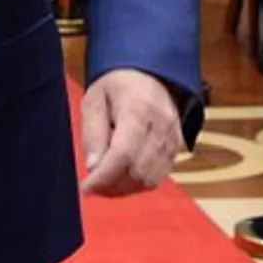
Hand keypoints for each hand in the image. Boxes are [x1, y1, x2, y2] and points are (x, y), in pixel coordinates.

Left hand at [79, 69, 183, 196]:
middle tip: (93, 183)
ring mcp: (172, 138)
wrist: (149, 75)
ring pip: (150, 178)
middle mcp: (161, 125)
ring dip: (125, 187)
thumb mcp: (94, 100)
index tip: (86, 188)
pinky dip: (138, 184)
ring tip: (106, 181)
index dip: (104, 176)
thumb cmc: (116, 87)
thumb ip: (93, 132)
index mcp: (138, 108)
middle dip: (112, 184)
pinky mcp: (176, 147)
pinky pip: (158, 177)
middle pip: (138, 170)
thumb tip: (93, 167)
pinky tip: (122, 177)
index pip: (123, 153)